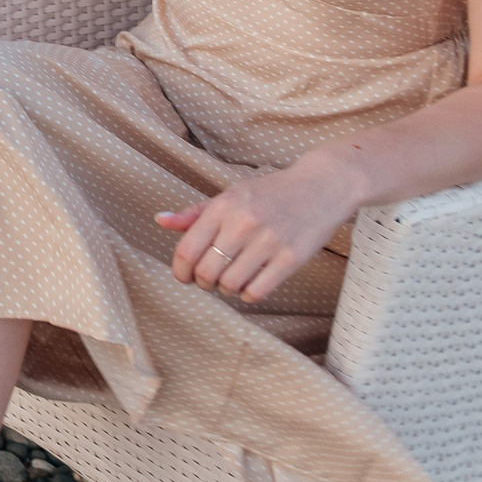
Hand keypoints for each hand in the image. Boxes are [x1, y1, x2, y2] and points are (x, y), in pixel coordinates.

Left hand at [157, 160, 359, 303]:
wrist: (321, 186)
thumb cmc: (270, 193)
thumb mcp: (231, 195)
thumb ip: (195, 213)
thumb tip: (160, 221)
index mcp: (224, 206)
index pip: (187, 249)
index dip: (180, 271)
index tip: (184, 277)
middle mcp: (244, 223)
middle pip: (207, 272)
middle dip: (202, 282)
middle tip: (208, 280)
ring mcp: (269, 241)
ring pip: (230, 285)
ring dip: (225, 289)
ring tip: (230, 280)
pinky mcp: (292, 258)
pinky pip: (258, 291)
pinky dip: (247, 295)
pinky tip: (249, 284)